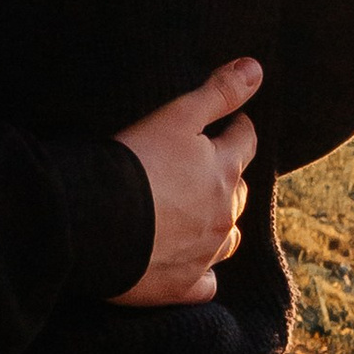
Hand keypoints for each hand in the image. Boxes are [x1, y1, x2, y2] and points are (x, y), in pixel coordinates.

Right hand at [111, 59, 261, 305]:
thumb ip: (218, 92)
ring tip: (205, 218)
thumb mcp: (177, 116)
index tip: (234, 125)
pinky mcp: (182, 286)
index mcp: (223, 170)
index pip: (245, 142)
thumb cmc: (134, 163)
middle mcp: (223, 214)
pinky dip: (202, 274)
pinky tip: (192, 267)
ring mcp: (205, 253)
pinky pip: (205, 284)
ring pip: (229, 240)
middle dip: (231, 179)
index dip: (238, 130)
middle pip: (240, 193)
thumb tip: (256, 67)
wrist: (97, 221)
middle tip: (212, 170)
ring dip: (222, 226)